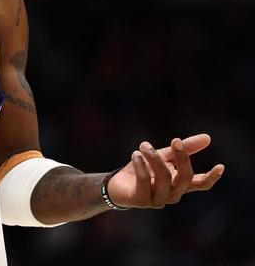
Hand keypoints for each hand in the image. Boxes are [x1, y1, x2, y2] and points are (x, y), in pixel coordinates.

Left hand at [107, 134, 223, 208]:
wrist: (117, 185)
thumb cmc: (143, 169)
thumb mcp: (164, 155)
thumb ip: (183, 148)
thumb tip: (208, 138)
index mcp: (180, 184)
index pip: (200, 184)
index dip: (211, 177)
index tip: (220, 166)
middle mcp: (172, 194)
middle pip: (185, 178)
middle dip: (182, 158)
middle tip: (175, 140)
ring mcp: (158, 200)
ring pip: (164, 178)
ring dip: (155, 158)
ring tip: (144, 145)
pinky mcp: (141, 201)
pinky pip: (144, 182)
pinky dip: (140, 166)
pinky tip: (136, 154)